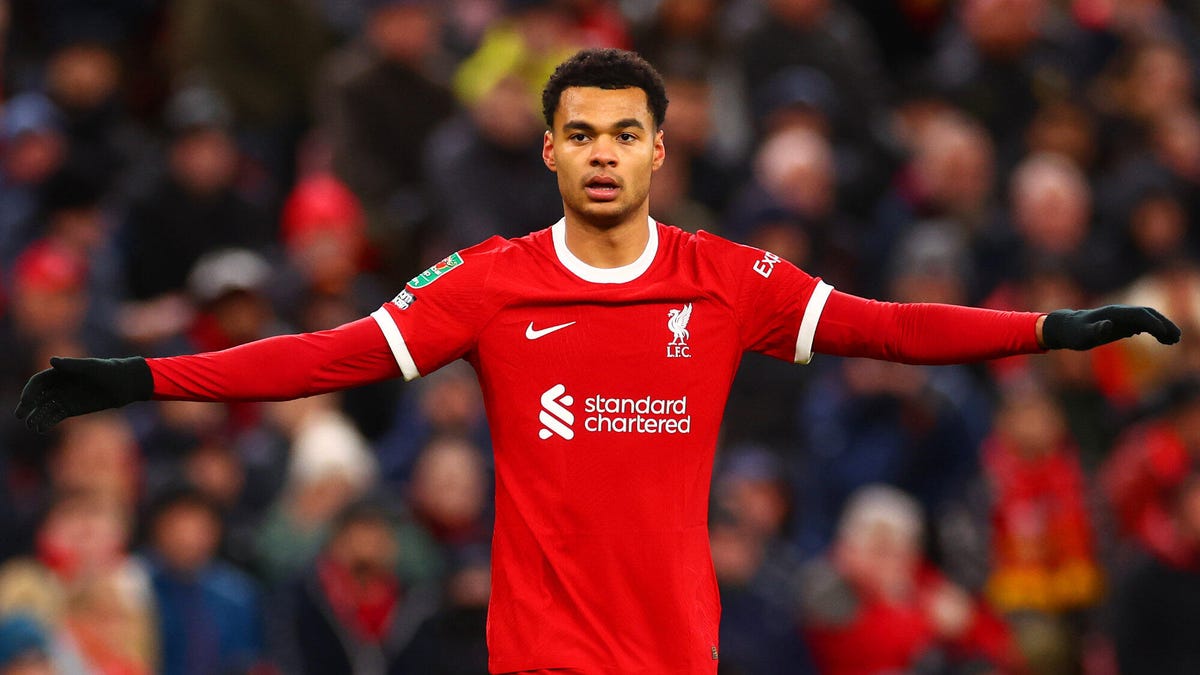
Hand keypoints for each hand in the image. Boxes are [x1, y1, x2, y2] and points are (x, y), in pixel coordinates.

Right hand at [14, 357, 152, 432]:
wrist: (126, 384)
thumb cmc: (110, 371)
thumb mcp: (92, 367)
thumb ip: (72, 365)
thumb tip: (52, 360)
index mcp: (60, 372)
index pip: (39, 382)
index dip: (30, 391)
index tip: (26, 401)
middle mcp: (59, 385)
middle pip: (38, 396)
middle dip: (28, 405)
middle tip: (20, 415)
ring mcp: (64, 397)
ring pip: (45, 408)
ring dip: (36, 416)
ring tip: (31, 426)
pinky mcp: (71, 409)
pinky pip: (55, 416)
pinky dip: (47, 422)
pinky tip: (40, 429)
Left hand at [1040, 305, 1180, 349]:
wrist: (1066, 328)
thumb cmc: (1074, 333)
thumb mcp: (1082, 335)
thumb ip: (1095, 330)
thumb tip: (1108, 325)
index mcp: (1114, 313)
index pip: (1139, 315)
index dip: (1154, 323)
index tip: (1165, 334)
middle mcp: (1120, 313)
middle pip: (1148, 315)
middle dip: (1164, 324)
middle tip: (1177, 338)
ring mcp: (1122, 318)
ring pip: (1147, 320)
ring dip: (1162, 328)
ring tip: (1174, 341)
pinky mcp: (1121, 324)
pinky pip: (1142, 325)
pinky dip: (1154, 331)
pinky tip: (1162, 340)